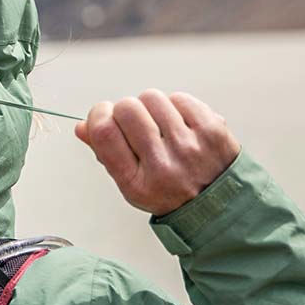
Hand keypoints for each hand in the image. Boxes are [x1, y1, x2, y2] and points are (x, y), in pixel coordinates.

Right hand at [74, 89, 239, 215]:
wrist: (221, 207)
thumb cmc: (170, 192)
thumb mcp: (132, 184)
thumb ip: (105, 153)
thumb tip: (82, 126)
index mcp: (136, 183)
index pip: (105, 132)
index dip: (98, 114)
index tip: (103, 114)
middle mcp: (163, 166)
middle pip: (127, 109)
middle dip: (125, 109)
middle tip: (134, 122)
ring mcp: (190, 147)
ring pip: (152, 98)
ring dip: (150, 106)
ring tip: (159, 123)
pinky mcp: (212, 130)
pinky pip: (179, 97)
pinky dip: (174, 105)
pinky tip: (179, 122)